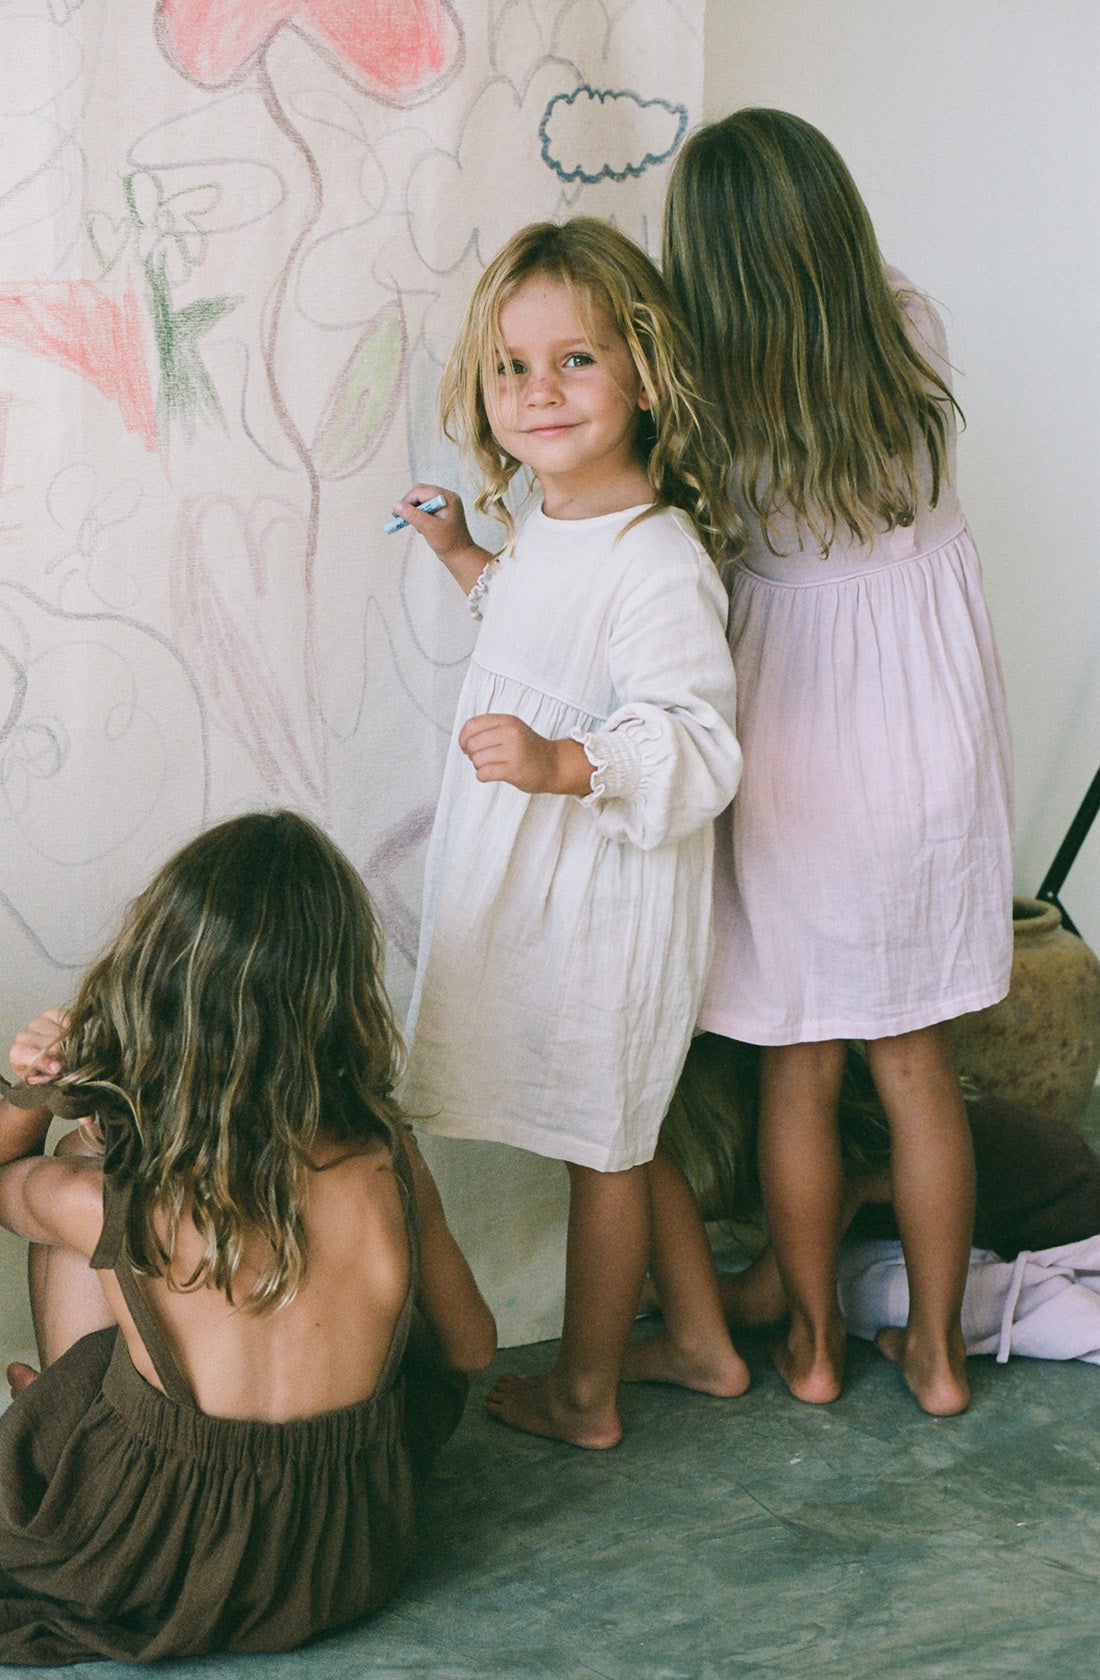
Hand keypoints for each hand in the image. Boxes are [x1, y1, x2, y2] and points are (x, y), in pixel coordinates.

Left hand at [9, 1009, 68, 1084]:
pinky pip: (65, 1018)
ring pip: (59, 1033)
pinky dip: (72, 1028)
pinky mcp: (50, 1013)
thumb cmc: (43, 1070)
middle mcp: (24, 1035)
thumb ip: (48, 1075)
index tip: (57, 1068)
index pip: (25, 1053)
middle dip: (63, 1055)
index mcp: (17, 1053)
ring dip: (69, 1043)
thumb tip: (57, 1068)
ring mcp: (37, 1023)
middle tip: (70, 1062)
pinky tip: (70, 1036)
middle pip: (49, 1044)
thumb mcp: (42, 1079)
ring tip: (70, 1050)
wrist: (47, 1060)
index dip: (43, 1061)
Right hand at [390, 484, 488, 592]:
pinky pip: (424, 509)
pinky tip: (422, 529)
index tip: (396, 513)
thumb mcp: (429, 528)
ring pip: (421, 501)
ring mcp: (444, 505)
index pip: (421, 491)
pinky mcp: (440, 513)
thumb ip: (413, 515)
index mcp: (447, 497)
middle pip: (420, 494)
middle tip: (400, 518)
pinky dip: (419, 517)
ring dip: (414, 513)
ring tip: (418, 528)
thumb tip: (397, 505)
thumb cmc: (449, 542)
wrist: (460, 556)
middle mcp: (446, 498)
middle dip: (410, 506)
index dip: (407, 500)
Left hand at [458, 714, 593, 795]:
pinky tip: (491, 774)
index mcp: (507, 721)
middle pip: (472, 743)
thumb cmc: (529, 749)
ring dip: (479, 766)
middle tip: (481, 758)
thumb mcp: (512, 729)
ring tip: (491, 766)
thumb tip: (464, 739)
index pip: (472, 725)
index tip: (465, 746)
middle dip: (471, 754)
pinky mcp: (514, 770)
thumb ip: (490, 729)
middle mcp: (510, 733)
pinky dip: (482, 776)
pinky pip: (484, 773)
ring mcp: (513, 751)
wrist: (554, 764)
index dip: (463, 738)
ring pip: (477, 759)